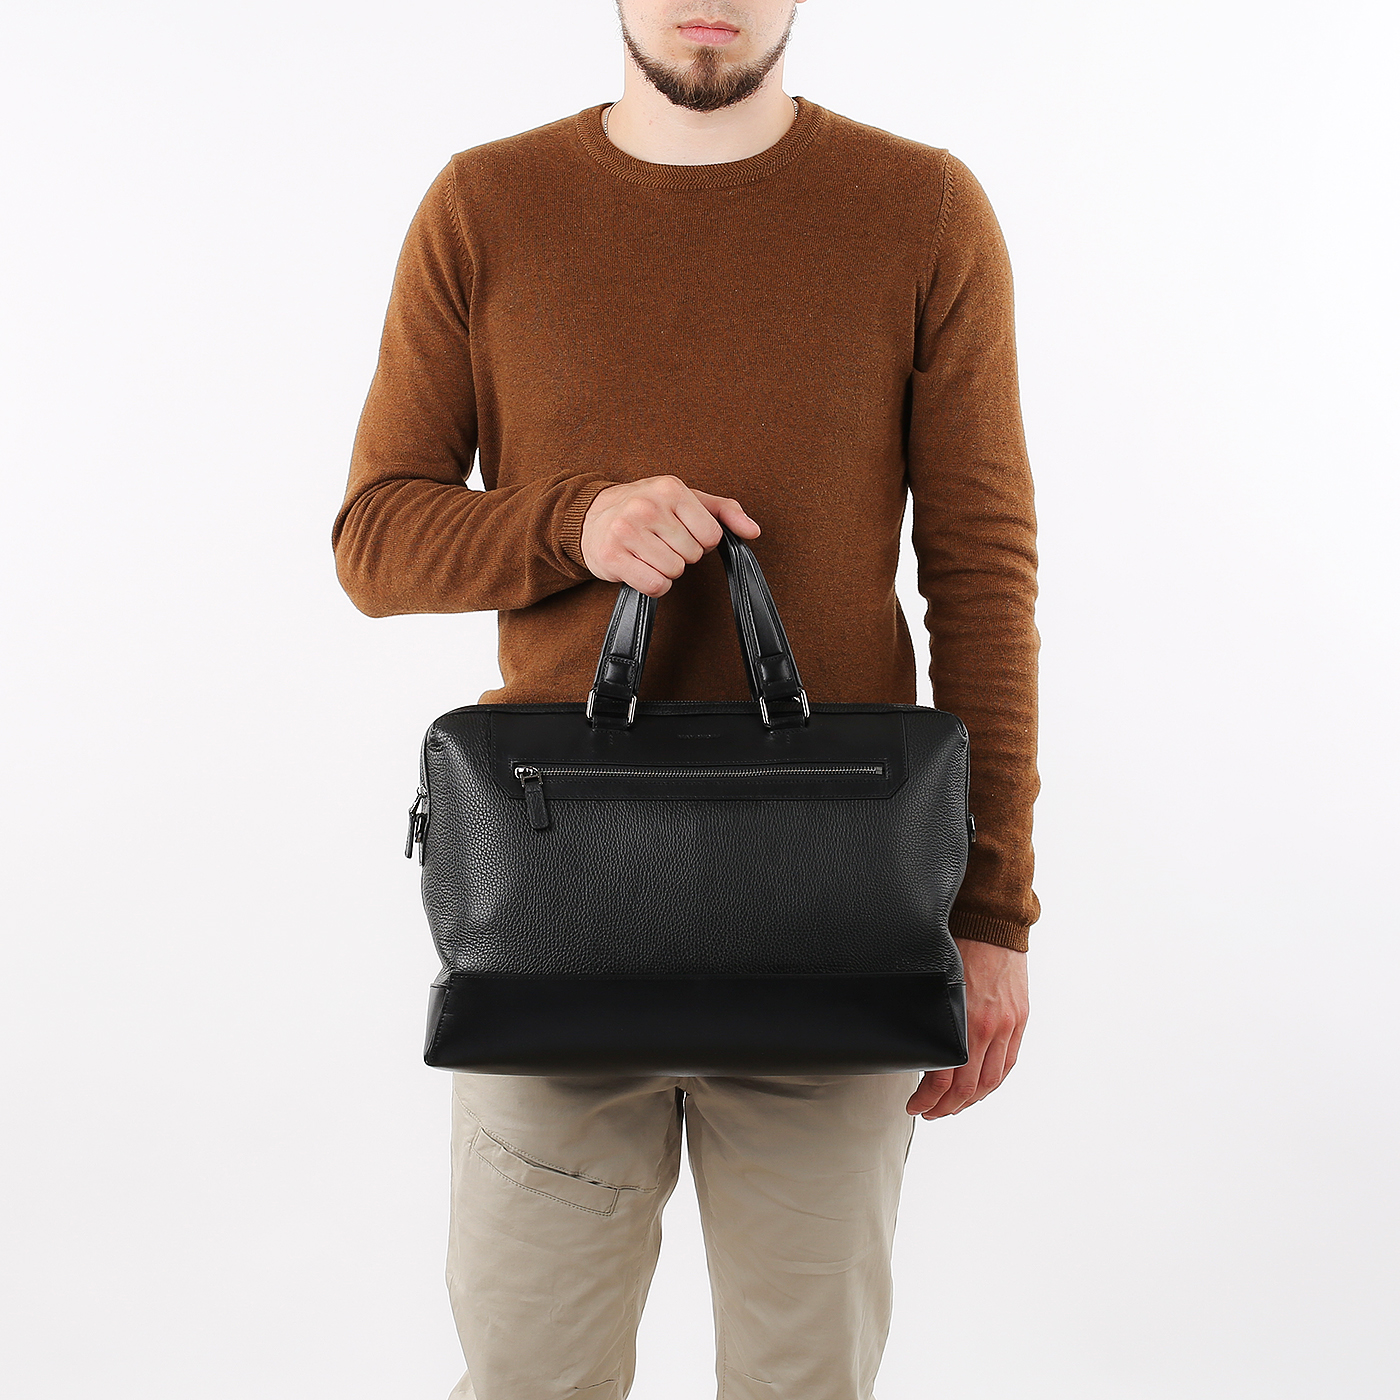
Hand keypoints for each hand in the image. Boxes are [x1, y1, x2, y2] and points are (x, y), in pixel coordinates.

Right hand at [581, 475, 760, 596]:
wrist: (592, 516)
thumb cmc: (645, 508)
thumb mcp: (686, 499)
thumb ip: (724, 511)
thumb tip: (753, 531)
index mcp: (671, 488)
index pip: (711, 535)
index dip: (702, 542)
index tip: (683, 533)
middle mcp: (647, 506)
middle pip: (692, 556)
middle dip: (681, 554)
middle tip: (660, 542)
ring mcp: (627, 531)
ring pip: (674, 572)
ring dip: (665, 570)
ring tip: (649, 552)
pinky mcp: (612, 556)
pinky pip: (655, 586)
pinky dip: (652, 584)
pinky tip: (640, 567)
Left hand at [906, 939, 1028, 1118]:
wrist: (993, 923)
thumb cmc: (960, 943)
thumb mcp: (937, 983)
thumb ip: (931, 1017)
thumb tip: (916, 1046)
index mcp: (966, 1020)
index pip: (946, 1077)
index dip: (928, 1099)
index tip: (915, 1105)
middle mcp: (991, 1028)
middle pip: (970, 1088)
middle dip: (946, 1107)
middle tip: (929, 1112)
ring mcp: (1009, 1026)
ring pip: (992, 1081)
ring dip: (970, 1100)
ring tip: (951, 1105)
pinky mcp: (1020, 1020)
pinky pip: (1009, 1063)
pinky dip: (993, 1082)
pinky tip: (979, 1088)